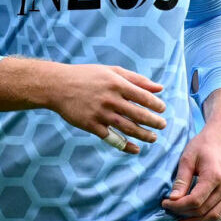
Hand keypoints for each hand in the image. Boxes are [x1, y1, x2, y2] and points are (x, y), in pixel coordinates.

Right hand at [4, 60, 166, 150]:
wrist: (58, 86)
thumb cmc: (87, 76)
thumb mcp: (112, 71)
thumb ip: (137, 79)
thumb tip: (160, 88)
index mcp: (117, 84)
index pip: (143, 97)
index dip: (156, 105)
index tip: (162, 110)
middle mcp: (110, 99)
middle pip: (138, 114)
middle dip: (154, 122)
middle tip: (162, 126)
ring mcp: (101, 114)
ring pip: (128, 128)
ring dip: (144, 135)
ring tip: (153, 138)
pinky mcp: (92, 126)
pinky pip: (112, 138)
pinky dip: (125, 146)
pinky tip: (135, 149)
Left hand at [162, 112, 220, 220]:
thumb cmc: (204, 144)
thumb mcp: (188, 158)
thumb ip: (181, 180)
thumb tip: (173, 199)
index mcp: (214, 176)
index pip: (194, 201)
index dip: (177, 207)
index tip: (165, 203)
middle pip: (204, 211)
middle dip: (184, 216)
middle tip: (170, 214)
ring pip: (215, 217)